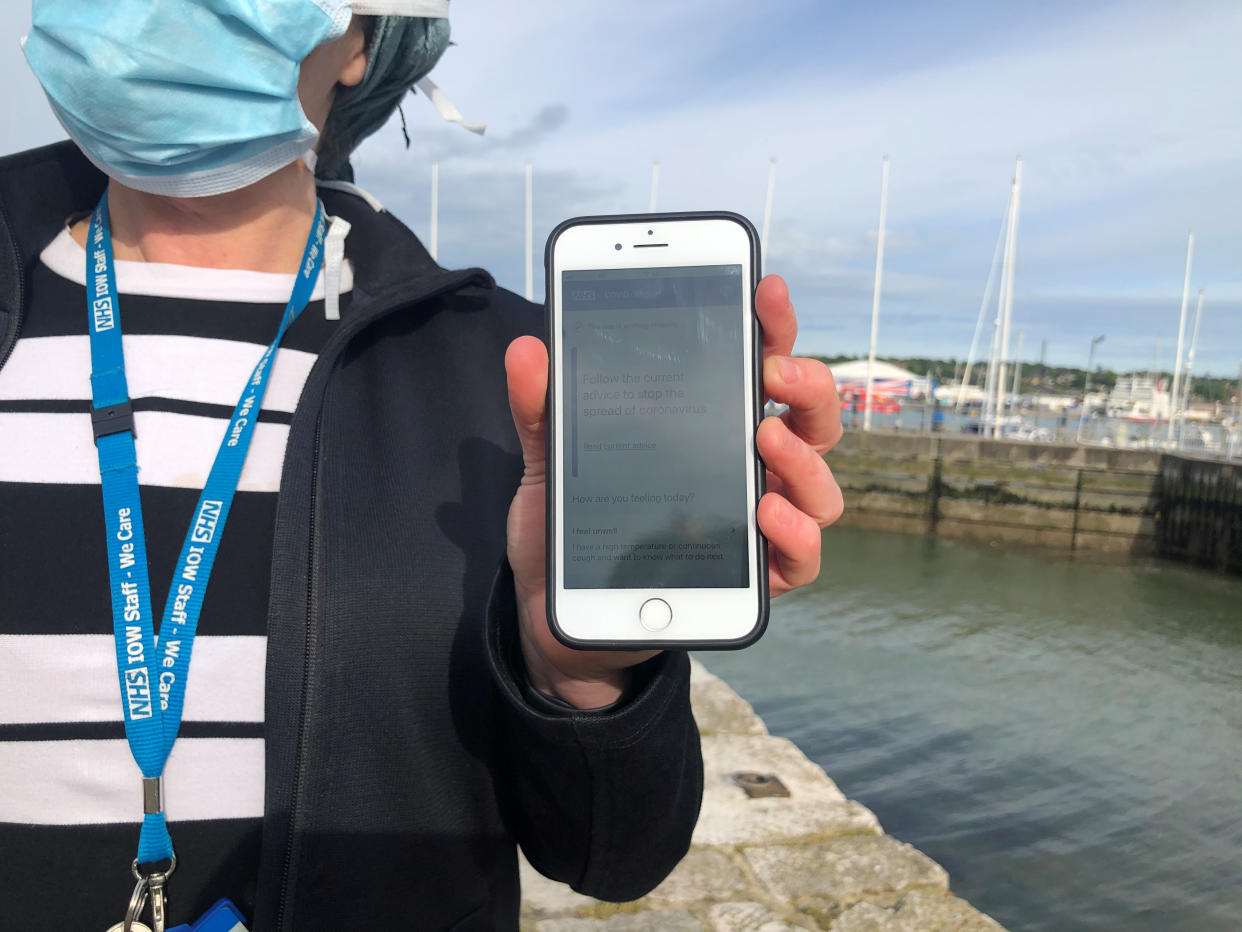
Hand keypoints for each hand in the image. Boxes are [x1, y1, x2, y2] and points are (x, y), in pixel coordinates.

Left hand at [503, 274, 843, 707]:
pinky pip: (802, 558)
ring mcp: (756, 527)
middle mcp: (748, 472)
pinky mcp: (751, 582)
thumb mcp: (550, 466)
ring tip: (767, 437)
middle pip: (810, 419)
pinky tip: (766, 512)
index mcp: (710, 428)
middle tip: (773, 372)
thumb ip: (541, 410)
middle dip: (807, 384)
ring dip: (804, 457)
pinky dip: (796, 532)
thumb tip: (528, 348)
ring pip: (821, 487)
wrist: (563, 622)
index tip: (765, 288)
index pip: (759, 366)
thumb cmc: (574, 533)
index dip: (771, 324)